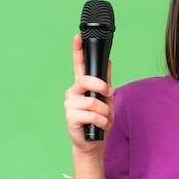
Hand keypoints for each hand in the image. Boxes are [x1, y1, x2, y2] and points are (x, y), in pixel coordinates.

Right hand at [64, 34, 114, 155]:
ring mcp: (70, 105)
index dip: (78, 50)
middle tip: (108, 95)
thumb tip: (108, 62)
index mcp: (82, 86)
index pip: (78, 65)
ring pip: (92, 101)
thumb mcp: (107, 99)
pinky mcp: (71, 118)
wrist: (94, 142)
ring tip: (104, 119)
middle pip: (86, 80)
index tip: (78, 36)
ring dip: (105, 112)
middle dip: (101, 87)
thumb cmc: (99, 120)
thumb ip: (105, 81)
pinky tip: (100, 126)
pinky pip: (92, 115)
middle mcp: (73, 93)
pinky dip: (101, 121)